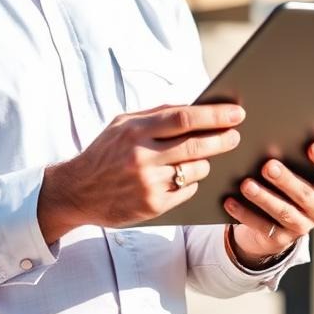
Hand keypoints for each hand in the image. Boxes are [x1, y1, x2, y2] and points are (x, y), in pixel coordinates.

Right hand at [38, 103, 244, 242]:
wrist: (76, 191)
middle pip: (196, 145)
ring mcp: (148, 184)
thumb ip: (155, 114)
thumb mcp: (122, 124)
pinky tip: (184, 177)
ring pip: (196, 170)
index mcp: (136, 130)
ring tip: (204, 156)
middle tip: (236, 136)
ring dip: (205, 162)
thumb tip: (194, 107)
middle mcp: (142, 157)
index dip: (215, 115)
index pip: (184, 118)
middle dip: (223, 139)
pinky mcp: (152, 206)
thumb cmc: (104, 152)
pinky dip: (191, 182)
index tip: (236, 113)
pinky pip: (187, 190)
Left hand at [223, 142, 313, 265]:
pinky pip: (262, 226)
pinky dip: (245, 213)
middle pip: (306, 195)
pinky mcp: (280, 239)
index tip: (312, 146)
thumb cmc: (284, 182)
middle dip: (286, 180)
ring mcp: (302, 226)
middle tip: (268, 166)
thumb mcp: (293, 168)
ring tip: (246, 185)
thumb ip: (290, 154)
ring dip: (264, 198)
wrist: (272, 221)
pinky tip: (230, 201)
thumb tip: (270, 129)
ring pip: (284, 212)